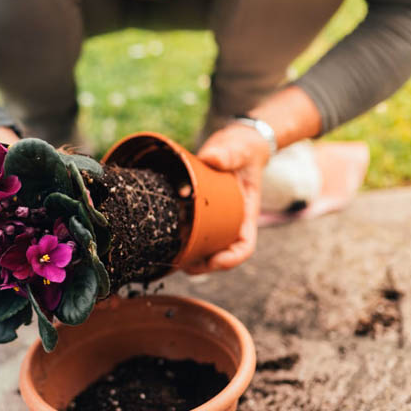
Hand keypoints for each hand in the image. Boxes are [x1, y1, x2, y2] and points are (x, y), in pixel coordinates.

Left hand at [185, 123, 272, 273]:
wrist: (236, 145)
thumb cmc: (242, 150)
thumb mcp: (239, 150)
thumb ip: (229, 153)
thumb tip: (212, 158)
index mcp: (245, 214)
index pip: (244, 246)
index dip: (231, 259)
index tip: (214, 260)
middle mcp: (232, 222)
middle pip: (221, 255)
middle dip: (203, 265)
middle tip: (181, 264)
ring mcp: (217, 221)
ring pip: (206, 249)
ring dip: (190, 258)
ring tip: (170, 257)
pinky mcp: (201, 214)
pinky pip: (194, 234)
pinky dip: (181, 241)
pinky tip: (164, 240)